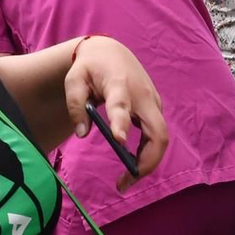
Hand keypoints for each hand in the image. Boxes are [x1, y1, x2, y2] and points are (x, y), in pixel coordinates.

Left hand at [64, 36, 167, 189]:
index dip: (121, 123)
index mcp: (119, 85)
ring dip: (147, 162)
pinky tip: (132, 165)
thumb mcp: (74, 79)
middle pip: (157, 132)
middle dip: (147, 161)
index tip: (118, 141)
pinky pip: (156, 136)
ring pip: (160, 138)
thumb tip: (82, 133)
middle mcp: (143, 96)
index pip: (121, 105)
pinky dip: (147, 154)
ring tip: (125, 181)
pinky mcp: (155, 109)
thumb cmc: (91, 67)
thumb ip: (75, 105)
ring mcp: (153, 103)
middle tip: (125, 182)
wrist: (112, 52)